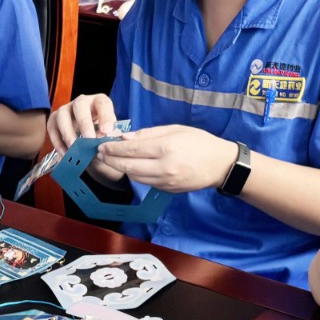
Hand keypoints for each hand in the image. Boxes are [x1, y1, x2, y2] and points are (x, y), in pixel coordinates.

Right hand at [46, 94, 120, 181]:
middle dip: (84, 122)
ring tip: (73, 147)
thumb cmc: (100, 131)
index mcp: (99, 101)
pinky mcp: (54, 118)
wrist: (88, 134)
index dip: (105, 116)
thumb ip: (107, 136)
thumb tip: (103, 143)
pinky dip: (57, 141)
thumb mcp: (108, 132)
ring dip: (67, 132)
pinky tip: (65, 153)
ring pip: (62, 114)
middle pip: (80, 104)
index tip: (106, 131)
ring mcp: (66, 108)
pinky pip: (52, 128)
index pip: (103, 103)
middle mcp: (82, 101)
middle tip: (89, 138)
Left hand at [96, 126, 236, 193]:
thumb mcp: (176, 129)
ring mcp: (166, 181)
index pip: (132, 149)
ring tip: (112, 160)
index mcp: (166, 148)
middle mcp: (164, 167)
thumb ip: (149, 133)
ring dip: (120, 169)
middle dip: (111, 160)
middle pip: (128, 167)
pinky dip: (135, 175)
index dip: (113, 148)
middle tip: (100, 154)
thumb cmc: (200, 142)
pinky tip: (130, 167)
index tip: (102, 145)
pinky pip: (146, 182)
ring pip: (135, 177)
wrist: (220, 165)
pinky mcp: (168, 190)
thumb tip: (126, 138)